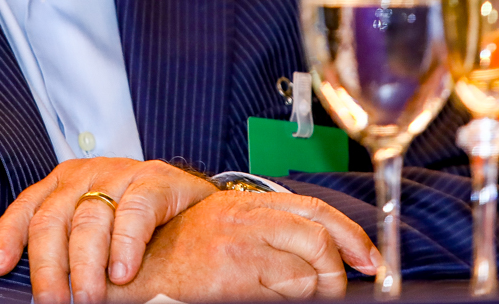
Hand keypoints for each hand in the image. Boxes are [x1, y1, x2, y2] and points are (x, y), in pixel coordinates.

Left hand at [0, 158, 216, 303]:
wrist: (197, 209)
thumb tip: (44, 290)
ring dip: (85, 265)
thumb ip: (67, 251)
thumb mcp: (94, 233)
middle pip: (53, 220)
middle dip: (48, 268)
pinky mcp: (155, 179)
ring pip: (90, 219)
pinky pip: (134, 212)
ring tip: (87, 298)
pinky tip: (123, 274)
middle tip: (53, 303)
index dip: (8, 237)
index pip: (27, 208)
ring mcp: (120, 174)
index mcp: (62, 185)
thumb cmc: (138, 228)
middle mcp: (85, 175)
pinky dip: (126, 246)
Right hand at [109, 191, 380, 301]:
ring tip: (301, 298)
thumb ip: (264, 230)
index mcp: (246, 205)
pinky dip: (286, 303)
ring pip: (306, 276)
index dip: (351, 235)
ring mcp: (238, 250)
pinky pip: (279, 297)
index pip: (314, 211)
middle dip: (336, 272)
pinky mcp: (228, 280)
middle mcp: (244, 221)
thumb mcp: (222, 225)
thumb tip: (319, 252)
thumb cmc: (176, 251)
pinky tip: (270, 301)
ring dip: (312, 293)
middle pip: (318, 241)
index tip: (369, 261)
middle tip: (334, 289)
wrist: (130, 262)